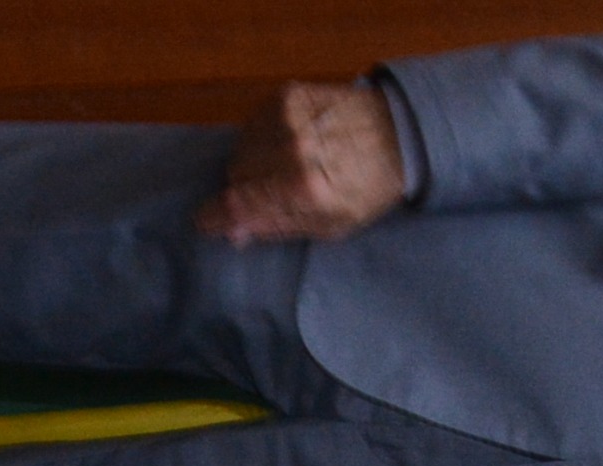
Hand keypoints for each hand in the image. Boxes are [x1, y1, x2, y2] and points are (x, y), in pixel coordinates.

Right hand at [196, 81, 409, 243]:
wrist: (397, 133)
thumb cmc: (366, 188)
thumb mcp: (331, 225)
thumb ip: (279, 227)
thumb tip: (235, 233)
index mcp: (305, 189)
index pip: (237, 203)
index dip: (215, 217)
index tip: (205, 223)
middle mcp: (292, 150)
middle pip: (236, 175)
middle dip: (247, 189)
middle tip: (271, 192)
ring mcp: (288, 118)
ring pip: (241, 147)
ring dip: (253, 162)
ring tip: (284, 166)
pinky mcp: (286, 94)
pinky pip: (253, 124)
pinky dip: (262, 137)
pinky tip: (287, 142)